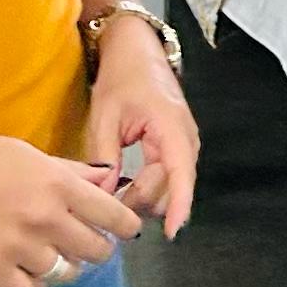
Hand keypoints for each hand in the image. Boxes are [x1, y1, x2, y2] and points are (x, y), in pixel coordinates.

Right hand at [0, 130, 142, 286]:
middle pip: (97, 252)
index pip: (114, 217)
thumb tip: (109, 178)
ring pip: (66, 274)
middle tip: (83, 243)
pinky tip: (30, 275)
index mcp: (59, 185)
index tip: (122, 231)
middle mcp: (45, 218)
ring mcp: (18, 247)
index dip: (125, 227)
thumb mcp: (33, 155)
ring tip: (50, 255)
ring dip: (64, 267)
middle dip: (96, 249)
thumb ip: (73, 172)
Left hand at [84, 15, 200, 237]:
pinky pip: (165, 176)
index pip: (181, 175)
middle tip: (105, 201)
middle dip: (140, 201)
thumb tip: (102, 194)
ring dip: (142, 195)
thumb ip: (104, 157)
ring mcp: (183, 143)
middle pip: (169, 187)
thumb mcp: (105, 115)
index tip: (171, 234)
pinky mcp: (175, 147)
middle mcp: (185, 139)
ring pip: (168, 185)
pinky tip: (123, 186)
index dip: (178, 207)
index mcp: (171, 127)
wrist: (136, 52)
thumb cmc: (122, 77)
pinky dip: (145, 186)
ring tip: (110, 191)